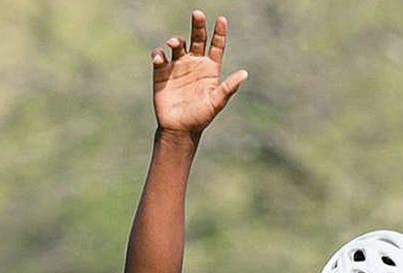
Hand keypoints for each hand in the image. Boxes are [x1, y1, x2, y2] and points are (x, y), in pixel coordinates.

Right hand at [153, 11, 248, 136]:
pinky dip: (158, 54)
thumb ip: (228, 88)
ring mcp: (178, 66)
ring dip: (176, 40)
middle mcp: (194, 63)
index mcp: (210, 68)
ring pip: (178, 45)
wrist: (180, 129)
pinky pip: (160, 57)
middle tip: (198, 14)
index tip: (222, 20)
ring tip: (174, 44)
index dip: (220, 32)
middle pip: (197, 38)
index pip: (216, 46)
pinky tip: (159, 58)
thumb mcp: (217, 103)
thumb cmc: (201, 117)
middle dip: (198, 25)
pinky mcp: (162, 72)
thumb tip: (244, 74)